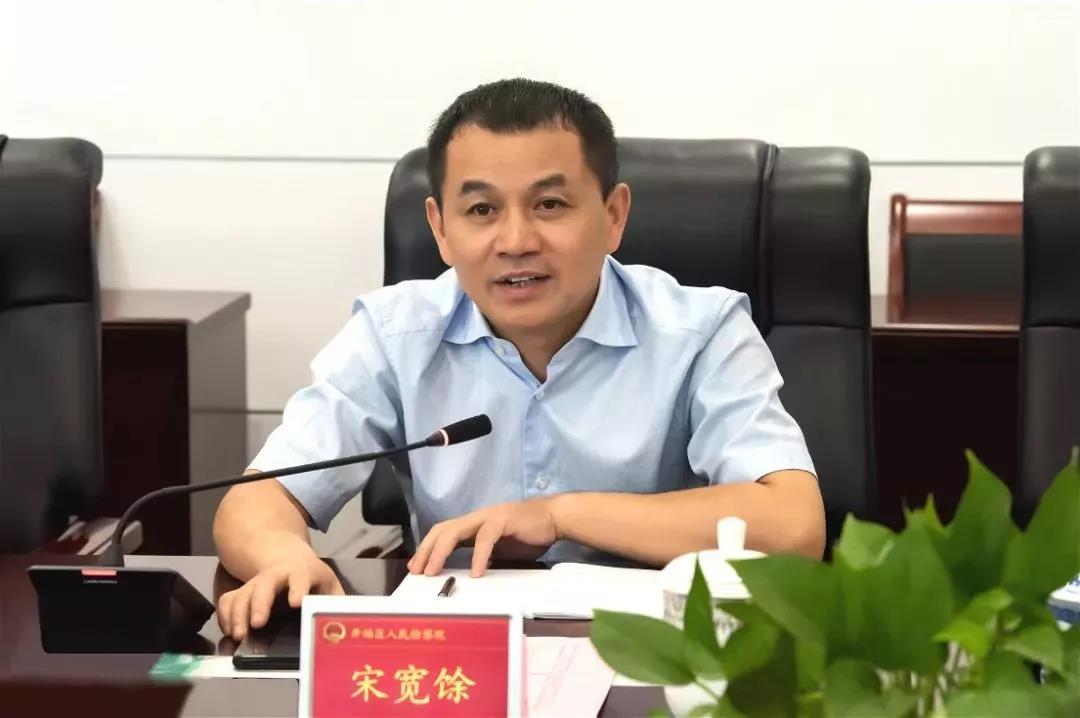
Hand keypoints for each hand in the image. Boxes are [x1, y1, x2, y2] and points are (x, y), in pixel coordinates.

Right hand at [217, 548, 343, 640]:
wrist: (287, 556)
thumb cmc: (312, 578)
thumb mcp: (328, 584)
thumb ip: (335, 602)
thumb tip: (345, 625)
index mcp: (302, 572)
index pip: (301, 577)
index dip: (298, 588)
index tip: (296, 603)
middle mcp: (275, 575)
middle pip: (265, 584)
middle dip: (260, 603)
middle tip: (258, 623)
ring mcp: (256, 582)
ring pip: (242, 593)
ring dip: (238, 614)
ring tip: (240, 636)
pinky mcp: (242, 591)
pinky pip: (227, 601)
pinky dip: (225, 617)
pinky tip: (231, 633)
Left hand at [408, 498, 560, 576]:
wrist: (554, 518)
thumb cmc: (528, 535)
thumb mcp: (501, 550)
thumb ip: (485, 558)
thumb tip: (471, 576)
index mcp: (474, 525)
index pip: (443, 533)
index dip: (428, 548)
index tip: (417, 568)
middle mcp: (476, 518)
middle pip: (442, 529)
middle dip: (426, 549)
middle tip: (417, 571)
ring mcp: (488, 517)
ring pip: (455, 530)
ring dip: (441, 551)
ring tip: (433, 570)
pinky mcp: (503, 519)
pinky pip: (485, 538)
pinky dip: (478, 556)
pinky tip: (476, 572)